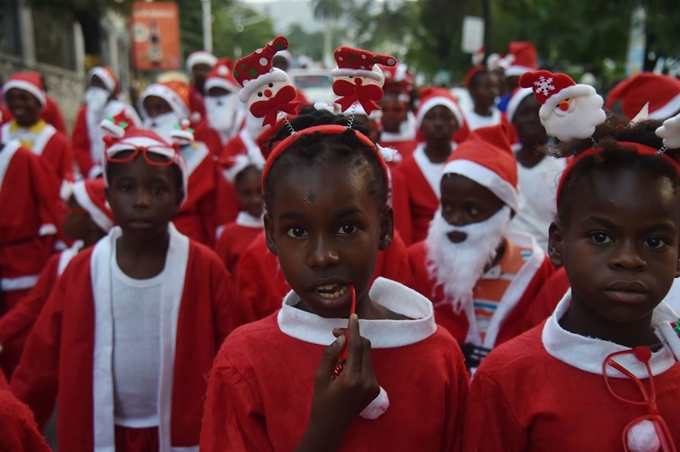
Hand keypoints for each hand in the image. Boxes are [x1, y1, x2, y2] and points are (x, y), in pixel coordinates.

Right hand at [295, 315, 379, 451]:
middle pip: (365, 347)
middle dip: (353, 337)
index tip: (353, 315)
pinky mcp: (376, 388)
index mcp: (352, 379)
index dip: (354, 329)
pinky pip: (368, 365)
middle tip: (337, 334)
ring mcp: (374, 386)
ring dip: (355, 350)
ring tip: (339, 359)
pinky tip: (346, 370)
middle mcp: (367, 382)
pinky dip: (358, 361)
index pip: (356, 346)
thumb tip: (341, 338)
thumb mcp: (319, 376)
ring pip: (367, 356)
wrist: (331, 425)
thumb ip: (330, 355)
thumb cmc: (322, 400)